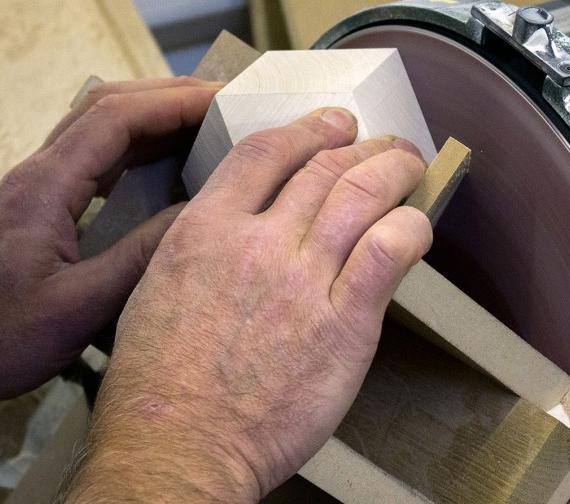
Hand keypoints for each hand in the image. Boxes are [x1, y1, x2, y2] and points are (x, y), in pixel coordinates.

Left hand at [0, 77, 221, 437]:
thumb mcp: (76, 308)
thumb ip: (140, 259)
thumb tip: (201, 216)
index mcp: (47, 186)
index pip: (117, 118)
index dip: (175, 102)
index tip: (226, 101)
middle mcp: (40, 171)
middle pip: (107, 105)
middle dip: (170, 96)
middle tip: (227, 103)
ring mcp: (38, 184)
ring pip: (99, 125)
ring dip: (153, 116)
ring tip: (208, 124)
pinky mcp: (39, 203)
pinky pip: (94, 155)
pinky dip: (136, 146)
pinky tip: (167, 164)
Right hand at [68, 108, 432, 502]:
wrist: (180, 444)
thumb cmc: (158, 383)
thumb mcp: (154, 290)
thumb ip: (199, 246)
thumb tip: (235, 225)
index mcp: (205, 230)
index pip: (264, 152)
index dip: (306, 130)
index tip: (329, 125)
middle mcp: (256, 242)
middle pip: (323, 167)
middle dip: (360, 146)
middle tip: (379, 143)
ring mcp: (302, 280)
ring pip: (361, 196)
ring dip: (392, 171)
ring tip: (407, 164)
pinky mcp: (343, 323)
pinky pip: (388, 253)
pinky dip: (409, 228)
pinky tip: (415, 226)